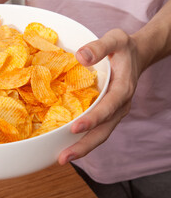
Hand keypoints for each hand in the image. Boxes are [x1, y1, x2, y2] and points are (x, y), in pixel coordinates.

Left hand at [58, 29, 143, 164]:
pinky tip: (64, 144)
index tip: (74, 128)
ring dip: (81, 147)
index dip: (92, 119)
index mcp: (122, 89)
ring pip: (99, 134)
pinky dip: (82, 138)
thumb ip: (99, 47)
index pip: (107, 108)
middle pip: (102, 131)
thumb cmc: (123, 48)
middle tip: (63, 158)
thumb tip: (80, 57)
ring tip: (61, 158)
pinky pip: (95, 129)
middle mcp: (119, 106)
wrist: (136, 55)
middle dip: (83, 146)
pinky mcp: (106, 113)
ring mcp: (113, 112)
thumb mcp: (115, 39)